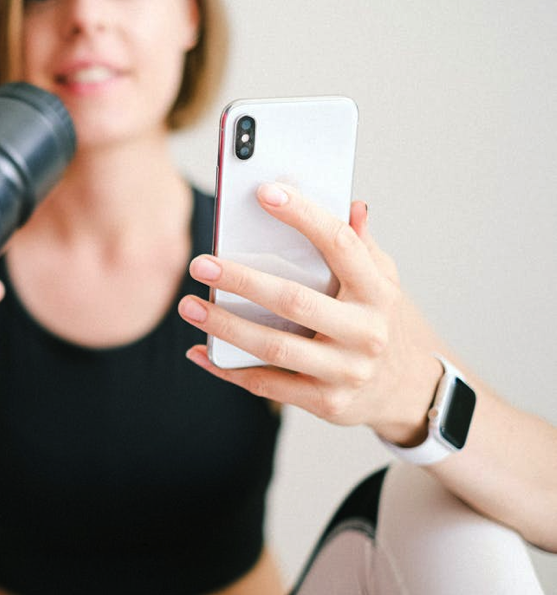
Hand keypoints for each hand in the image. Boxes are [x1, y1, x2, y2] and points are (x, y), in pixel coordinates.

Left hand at [178, 182, 441, 444]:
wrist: (406, 392)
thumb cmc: (380, 323)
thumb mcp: (383, 282)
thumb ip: (362, 245)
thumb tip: (352, 203)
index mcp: (378, 291)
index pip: (339, 244)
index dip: (303, 215)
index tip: (265, 192)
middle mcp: (365, 332)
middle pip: (293, 301)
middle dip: (241, 281)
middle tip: (200, 264)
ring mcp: (346, 371)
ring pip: (273, 346)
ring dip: (224, 326)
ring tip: (188, 307)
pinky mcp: (325, 402)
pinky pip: (266, 384)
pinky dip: (227, 369)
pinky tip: (199, 352)